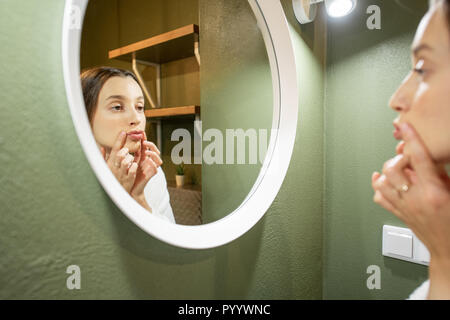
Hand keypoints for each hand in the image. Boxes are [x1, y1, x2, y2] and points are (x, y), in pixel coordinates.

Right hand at [100, 131, 138, 193]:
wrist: (115, 195)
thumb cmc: (111, 180)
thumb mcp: (105, 169)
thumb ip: (103, 158)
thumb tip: (101, 148)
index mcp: (109, 164)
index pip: (114, 150)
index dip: (119, 140)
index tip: (123, 132)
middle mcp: (115, 168)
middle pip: (120, 154)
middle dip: (125, 151)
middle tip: (127, 151)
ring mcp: (122, 174)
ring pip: (127, 161)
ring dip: (130, 159)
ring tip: (130, 161)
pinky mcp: (128, 179)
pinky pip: (132, 169)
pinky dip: (134, 166)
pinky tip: (133, 167)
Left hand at [129, 131, 162, 198]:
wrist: (129, 188)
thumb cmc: (126, 175)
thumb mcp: (125, 161)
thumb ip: (125, 153)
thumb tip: (121, 143)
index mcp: (142, 157)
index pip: (145, 146)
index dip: (145, 139)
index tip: (141, 133)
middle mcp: (147, 162)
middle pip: (154, 150)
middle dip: (151, 145)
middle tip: (144, 142)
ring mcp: (150, 168)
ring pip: (158, 159)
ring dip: (153, 154)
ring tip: (146, 151)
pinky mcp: (151, 175)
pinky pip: (156, 169)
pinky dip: (154, 164)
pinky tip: (149, 161)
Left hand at [371, 123, 449, 298]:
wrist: (449, 250)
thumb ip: (442, 175)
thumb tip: (430, 158)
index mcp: (435, 192)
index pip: (419, 159)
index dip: (411, 139)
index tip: (404, 126)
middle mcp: (415, 199)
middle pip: (394, 168)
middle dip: (399, 158)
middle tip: (408, 158)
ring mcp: (404, 208)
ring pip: (383, 182)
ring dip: (388, 172)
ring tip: (398, 169)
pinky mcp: (398, 214)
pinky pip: (379, 198)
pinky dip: (378, 187)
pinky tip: (380, 180)